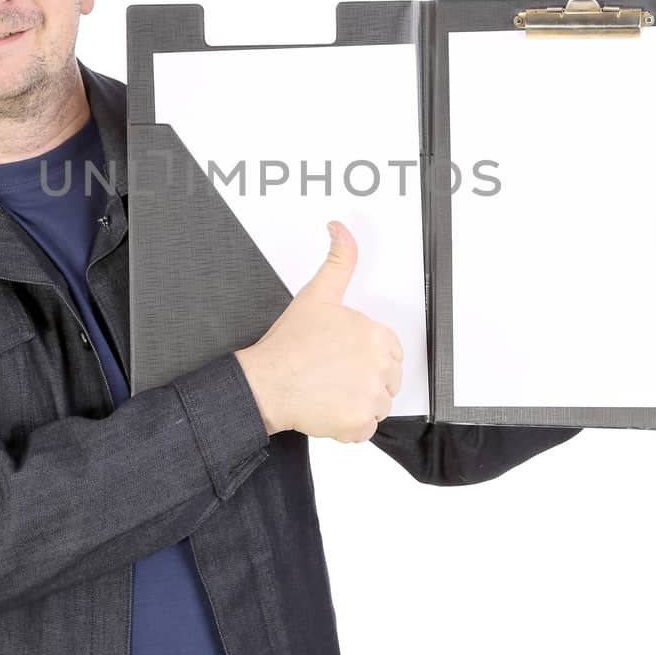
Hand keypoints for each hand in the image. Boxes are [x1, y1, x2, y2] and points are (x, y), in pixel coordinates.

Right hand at [234, 220, 403, 443]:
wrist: (265, 383)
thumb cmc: (288, 344)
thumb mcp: (317, 294)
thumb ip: (339, 260)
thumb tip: (340, 228)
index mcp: (376, 335)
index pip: (390, 350)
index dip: (365, 352)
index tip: (342, 354)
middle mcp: (379, 367)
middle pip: (388, 377)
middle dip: (365, 376)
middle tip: (332, 371)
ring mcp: (370, 398)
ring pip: (379, 402)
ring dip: (359, 400)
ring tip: (329, 389)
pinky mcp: (359, 424)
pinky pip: (367, 426)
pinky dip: (351, 423)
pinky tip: (329, 407)